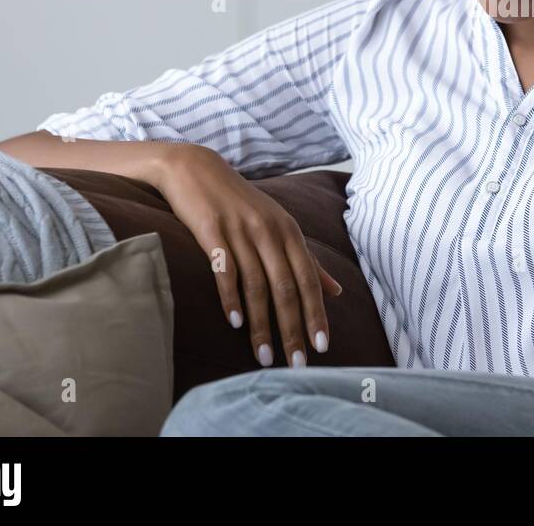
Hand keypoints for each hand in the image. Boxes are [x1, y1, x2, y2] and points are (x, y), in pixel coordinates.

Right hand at [156, 144, 342, 367]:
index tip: (322, 347)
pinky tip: (235, 322)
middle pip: (286, 288)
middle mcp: (270, 232)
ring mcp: (241, 231)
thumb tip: (336, 291)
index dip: (317, 314)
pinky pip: (226, 269)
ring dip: (262, 324)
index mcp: (290, 232)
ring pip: (257, 285)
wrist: (196, 169)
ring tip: (264, 356)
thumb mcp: (280, 226)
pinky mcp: (212, 230)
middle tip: (296, 364)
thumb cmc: (241, 203)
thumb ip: (308, 260)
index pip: (309, 280)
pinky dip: (231, 297)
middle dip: (293, 329)